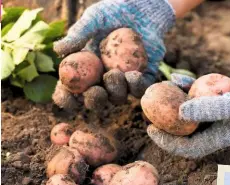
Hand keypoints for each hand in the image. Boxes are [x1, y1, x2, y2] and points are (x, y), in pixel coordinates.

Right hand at [53, 0, 175, 110]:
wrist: (143, 9)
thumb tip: (57, 50)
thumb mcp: (94, 19)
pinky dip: (136, 86)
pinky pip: (139, 89)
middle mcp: (102, 80)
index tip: (67, 95)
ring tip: (115, 73)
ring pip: (118, 98)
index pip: (71, 91)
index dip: (66, 98)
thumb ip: (78, 34)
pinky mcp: (143, 78)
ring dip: (115, 91)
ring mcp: (123, 81)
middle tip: (96, 90)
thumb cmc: (114, 12)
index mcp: (85, 70)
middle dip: (94, 100)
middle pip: (95, 101)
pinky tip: (134, 75)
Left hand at [147, 58, 229, 158]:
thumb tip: (179, 112)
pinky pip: (199, 98)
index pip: (189, 148)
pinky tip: (179, 78)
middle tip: (148, 110)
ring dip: (174, 104)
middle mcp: (218, 129)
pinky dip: (188, 88)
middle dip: (166, 123)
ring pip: (190, 113)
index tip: (150, 129)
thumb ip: (211, 109)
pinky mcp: (220, 100)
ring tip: (158, 92)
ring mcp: (219, 115)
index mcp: (222, 138)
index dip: (168, 142)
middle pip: (186, 131)